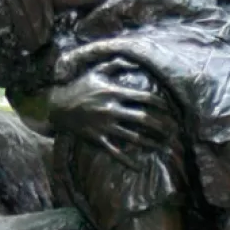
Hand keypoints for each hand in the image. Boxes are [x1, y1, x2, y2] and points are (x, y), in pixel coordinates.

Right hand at [47, 60, 172, 168]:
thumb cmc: (79, 86)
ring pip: (133, 137)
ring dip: (150, 143)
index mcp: (114, 92)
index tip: (170, 109)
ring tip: (163, 147)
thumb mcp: (96, 71)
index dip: (159, 103)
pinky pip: (115, 152)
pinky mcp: (97, 139)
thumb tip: (135, 62)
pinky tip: (138, 167)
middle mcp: (112, 109)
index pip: (143, 98)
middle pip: (143, 119)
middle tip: (172, 131)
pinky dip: (127, 161)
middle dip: (160, 125)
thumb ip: (116, 65)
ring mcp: (105, 126)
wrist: (57, 106)